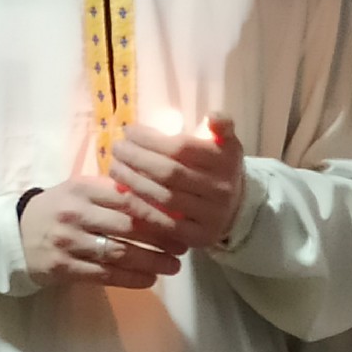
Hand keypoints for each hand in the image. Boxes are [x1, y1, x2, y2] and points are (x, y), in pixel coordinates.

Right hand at [19, 178, 181, 289]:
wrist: (15, 234)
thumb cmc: (58, 209)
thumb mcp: (79, 190)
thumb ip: (112, 192)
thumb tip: (160, 198)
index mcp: (82, 189)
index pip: (128, 198)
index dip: (159, 211)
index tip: (181, 220)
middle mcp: (75, 214)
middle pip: (128, 226)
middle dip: (162, 238)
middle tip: (183, 246)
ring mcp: (68, 242)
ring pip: (119, 253)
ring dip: (151, 261)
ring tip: (174, 266)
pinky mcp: (63, 268)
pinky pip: (104, 275)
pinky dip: (130, 278)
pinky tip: (149, 279)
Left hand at [107, 114, 247, 252]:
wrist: (237, 208)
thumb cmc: (219, 169)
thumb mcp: (227, 143)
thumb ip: (221, 124)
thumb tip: (212, 115)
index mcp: (226, 160)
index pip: (181, 148)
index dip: (150, 139)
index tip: (128, 131)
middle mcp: (221, 189)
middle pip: (169, 173)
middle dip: (136, 159)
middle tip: (116, 148)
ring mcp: (212, 215)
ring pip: (165, 199)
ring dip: (133, 183)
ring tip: (114, 168)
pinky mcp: (201, 237)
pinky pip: (165, 224)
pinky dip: (141, 209)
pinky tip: (124, 195)